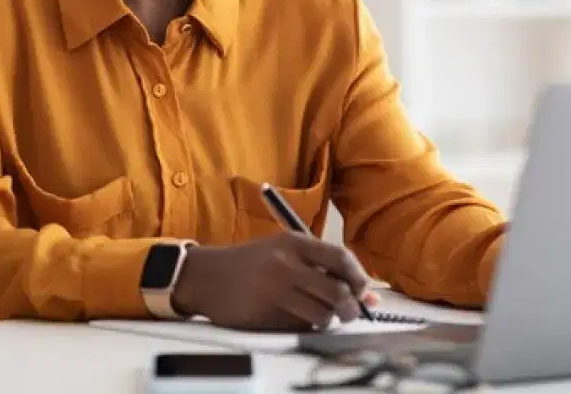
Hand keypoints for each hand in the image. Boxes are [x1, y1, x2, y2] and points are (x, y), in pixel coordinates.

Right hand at [170, 232, 371, 330]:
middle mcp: (286, 264)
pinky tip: (293, 318)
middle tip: (349, 313)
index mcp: (294, 242)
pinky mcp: (264, 315)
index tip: (363, 292)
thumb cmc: (251, 262)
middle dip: (350, 308)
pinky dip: (304, 327)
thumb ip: (321, 267)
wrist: (204, 275)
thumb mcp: (284, 251)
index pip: (341, 258)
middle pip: (337, 292)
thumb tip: (366, 295)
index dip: (359, 279)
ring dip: (327, 320)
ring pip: (321, 314)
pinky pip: (298, 327)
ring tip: (319, 316)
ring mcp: (274, 291)